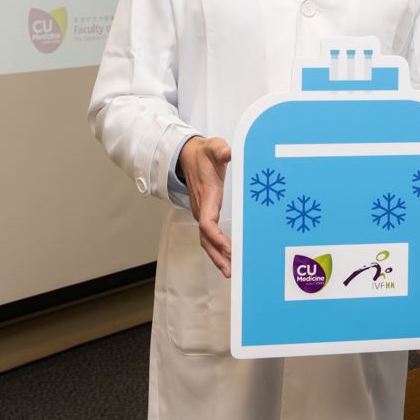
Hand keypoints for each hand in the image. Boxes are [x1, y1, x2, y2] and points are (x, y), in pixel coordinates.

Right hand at [178, 135, 232, 277]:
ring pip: (207, 240)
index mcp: (206, 196)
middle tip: (231, 271)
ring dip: (217, 256)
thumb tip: (228, 152)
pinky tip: (227, 258)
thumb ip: (220, 150)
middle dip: (218, 256)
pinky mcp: (206, 213)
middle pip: (206, 239)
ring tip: (230, 271)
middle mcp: (202, 209)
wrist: (188, 156)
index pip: (208, 223)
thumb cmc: (203, 154)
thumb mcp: (213, 147)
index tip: (228, 248)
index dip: (217, 237)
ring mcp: (203, 213)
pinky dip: (217, 249)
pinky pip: (209, 236)